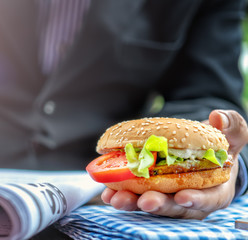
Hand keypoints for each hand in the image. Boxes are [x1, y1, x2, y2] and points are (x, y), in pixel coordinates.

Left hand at [101, 109, 247, 218]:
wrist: (199, 149)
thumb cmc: (217, 146)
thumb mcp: (231, 134)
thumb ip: (231, 127)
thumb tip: (218, 119)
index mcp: (216, 189)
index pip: (209, 199)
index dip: (197, 199)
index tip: (183, 196)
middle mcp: (191, 198)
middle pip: (175, 207)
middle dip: (159, 204)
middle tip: (144, 201)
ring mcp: (169, 197)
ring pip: (152, 204)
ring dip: (133, 203)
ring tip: (117, 198)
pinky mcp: (151, 192)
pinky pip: (136, 196)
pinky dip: (122, 194)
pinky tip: (108, 192)